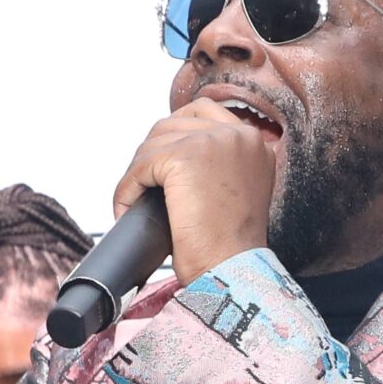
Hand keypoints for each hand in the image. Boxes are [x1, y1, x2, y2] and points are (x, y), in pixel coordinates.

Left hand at [112, 99, 278, 287]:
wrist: (232, 271)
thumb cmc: (231, 245)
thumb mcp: (238, 190)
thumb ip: (221, 163)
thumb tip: (177, 151)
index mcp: (255, 141)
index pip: (204, 112)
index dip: (175, 133)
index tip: (161, 160)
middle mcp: (238, 134)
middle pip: (174, 124)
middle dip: (152, 155)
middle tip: (144, 186)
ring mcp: (212, 142)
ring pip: (154, 143)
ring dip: (138, 173)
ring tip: (134, 201)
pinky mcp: (184, 158)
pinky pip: (141, 166)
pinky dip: (127, 188)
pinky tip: (127, 209)